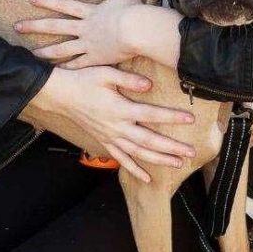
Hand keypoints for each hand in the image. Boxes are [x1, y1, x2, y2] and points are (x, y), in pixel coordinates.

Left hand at [15, 0, 142, 68]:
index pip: (64, 5)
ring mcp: (89, 44)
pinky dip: (68, 68)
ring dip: (46, 52)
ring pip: (62, 49)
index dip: (47, 1)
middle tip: (17, 27)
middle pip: (56, 26)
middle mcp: (85, 28)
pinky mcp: (97, 58)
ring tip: (30, 55)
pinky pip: (79, 65)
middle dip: (35, 26)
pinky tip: (57, 72)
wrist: (139, 30)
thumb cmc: (133, 11)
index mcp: (91, 12)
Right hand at [31, 66, 196, 182]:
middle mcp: (117, 127)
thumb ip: (129, 80)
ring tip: (178, 164)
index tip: (190, 119)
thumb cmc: (84, 80)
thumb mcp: (106, 73)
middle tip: (191, 152)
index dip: (172, 117)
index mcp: (120, 109)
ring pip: (138, 153)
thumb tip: (149, 85)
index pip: (151, 115)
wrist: (61, 95)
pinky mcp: (104, 142)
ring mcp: (110, 137)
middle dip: (172, 148)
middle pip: (149, 141)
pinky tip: (147, 178)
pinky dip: (134, 169)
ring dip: (159, 160)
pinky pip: (121, 159)